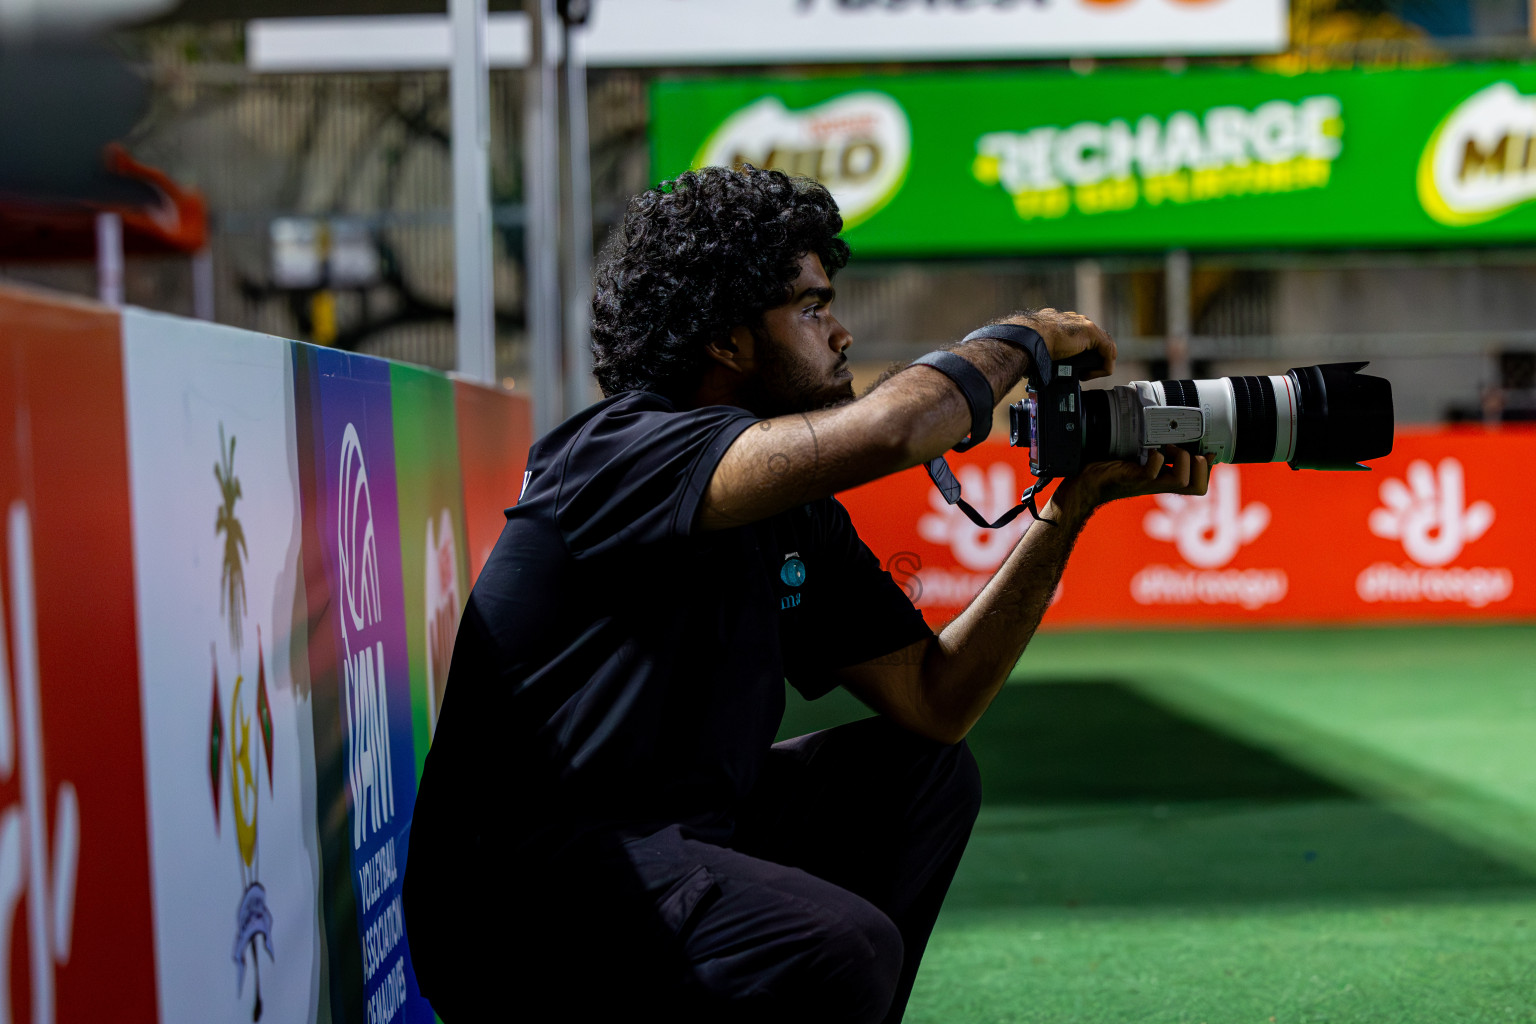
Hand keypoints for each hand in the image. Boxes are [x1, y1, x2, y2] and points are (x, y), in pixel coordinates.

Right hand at [998, 308, 1115, 380]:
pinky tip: (1090, 375)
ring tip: (1085, 376)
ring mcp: (1084, 324)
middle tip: (1080, 374)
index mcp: (1062, 322)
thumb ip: (1046, 351)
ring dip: (1097, 364)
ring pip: (1103, 346)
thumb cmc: (1028, 345)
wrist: (1028, 339)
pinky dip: (1103, 366)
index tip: (1071, 368)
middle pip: (1095, 342)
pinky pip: (1107, 351)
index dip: (1080, 355)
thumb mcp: (1040, 348)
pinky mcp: (1091, 333)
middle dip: (1091, 359)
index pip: (1080, 338)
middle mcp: (1075, 320)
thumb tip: (1038, 366)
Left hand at [1047, 446, 1211, 524]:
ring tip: (1169, 448)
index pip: (1199, 484)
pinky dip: (1156, 458)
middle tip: (1188, 452)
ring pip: (1182, 482)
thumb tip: (1171, 435)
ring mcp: (1148, 484)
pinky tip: (1149, 451)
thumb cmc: (1110, 468)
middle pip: (1198, 488)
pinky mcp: (1134, 479)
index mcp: (1164, 480)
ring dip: (1182, 460)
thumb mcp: (1138, 457)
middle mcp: (1160, 484)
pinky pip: (1153, 473)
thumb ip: (1156, 451)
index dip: (1208, 469)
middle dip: (1201, 467)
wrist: (1086, 482)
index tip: (1207, 452)